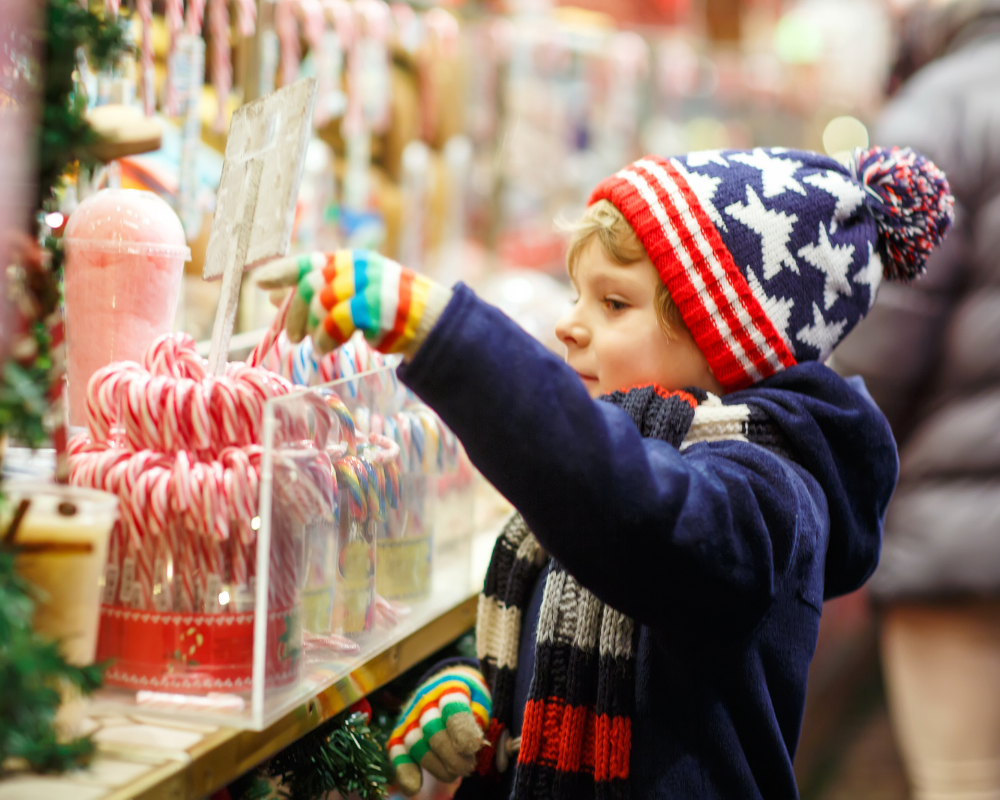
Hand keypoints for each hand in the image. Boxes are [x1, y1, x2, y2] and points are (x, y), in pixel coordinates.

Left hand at [255, 249, 444, 355]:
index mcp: (349, 261)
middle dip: (294, 313)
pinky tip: (325, 349)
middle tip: (290, 336)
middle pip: (310, 287)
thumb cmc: (387, 308)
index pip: (309, 262)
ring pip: (321, 306)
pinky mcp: (375, 310)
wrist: (430, 321)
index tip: (259, 283)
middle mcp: (357, 269)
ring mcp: (368, 288)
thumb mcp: (351, 293)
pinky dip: (325, 339)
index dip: (281, 271)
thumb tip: (272, 295)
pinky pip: (336, 325)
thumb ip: (317, 292)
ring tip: (315, 345)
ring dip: (311, 330)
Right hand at [387, 663, 491, 795]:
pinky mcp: (400, 733)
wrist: (449, 685)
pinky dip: (404, 770)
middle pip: (432, 729)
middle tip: (468, 768)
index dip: (461, 727)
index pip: (452, 705)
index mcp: (451, 685)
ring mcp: (411, 717)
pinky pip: (397, 752)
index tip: (472, 747)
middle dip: (451, 754)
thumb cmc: (473, 697)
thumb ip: (485, 719)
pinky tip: (414, 788)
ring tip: (454, 774)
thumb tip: (487, 747)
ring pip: (416, 743)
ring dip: (435, 765)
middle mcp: (426, 700)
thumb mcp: (484, 699)